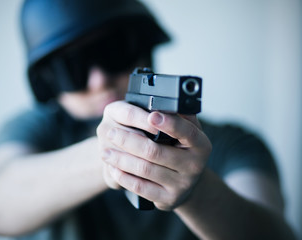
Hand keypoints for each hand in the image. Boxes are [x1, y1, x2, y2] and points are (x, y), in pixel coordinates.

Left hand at [96, 101, 211, 209]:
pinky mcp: (168, 199)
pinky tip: (113, 167)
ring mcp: (182, 185)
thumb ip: (179, 115)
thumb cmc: (180, 149)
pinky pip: (141, 188)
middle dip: (128, 140)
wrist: (185, 183)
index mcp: (201, 145)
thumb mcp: (186, 130)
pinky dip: (124, 176)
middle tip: (109, 132)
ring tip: (105, 151)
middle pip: (155, 151)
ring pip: (145, 169)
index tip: (150, 115)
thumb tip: (164, 101)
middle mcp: (194, 166)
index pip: (186, 132)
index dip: (168, 123)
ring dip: (121, 159)